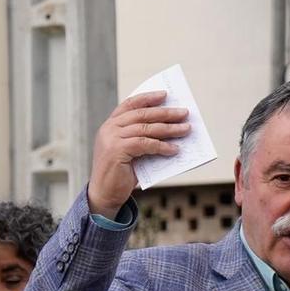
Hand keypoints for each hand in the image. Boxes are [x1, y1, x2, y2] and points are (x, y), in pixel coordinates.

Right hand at [87, 91, 191, 212]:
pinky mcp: (117, 151)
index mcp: (110, 125)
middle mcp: (109, 129)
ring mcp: (111, 139)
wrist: (104, 195)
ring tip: (186, 130)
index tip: (165, 95)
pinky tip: (174, 150)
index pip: (129, 104)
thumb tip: (172, 130)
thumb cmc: (120, 174)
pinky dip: (162, 146)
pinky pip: (145, 144)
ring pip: (146, 128)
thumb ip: (143, 139)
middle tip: (184, 113)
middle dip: (165, 113)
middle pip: (141, 114)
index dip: (147, 98)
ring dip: (169, 129)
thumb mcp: (131, 152)